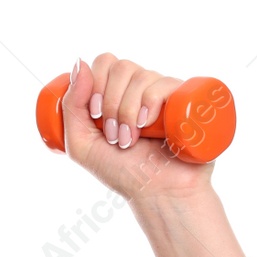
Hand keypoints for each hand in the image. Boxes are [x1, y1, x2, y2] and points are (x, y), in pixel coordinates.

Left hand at [60, 52, 214, 202]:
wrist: (158, 193)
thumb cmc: (122, 173)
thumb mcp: (82, 144)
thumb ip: (71, 107)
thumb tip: (79, 63)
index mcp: (118, 93)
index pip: (105, 62)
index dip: (95, 83)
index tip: (95, 116)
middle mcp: (142, 89)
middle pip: (121, 67)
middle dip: (110, 103)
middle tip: (114, 135)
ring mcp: (164, 94)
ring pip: (141, 75)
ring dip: (127, 111)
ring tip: (130, 140)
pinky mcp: (185, 101)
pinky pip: (165, 83)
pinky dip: (150, 101)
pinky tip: (147, 124)